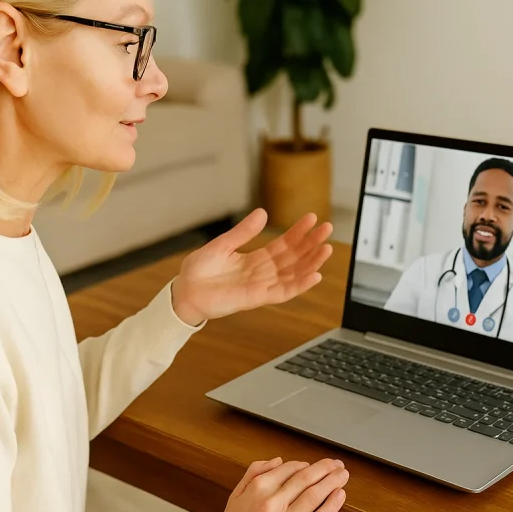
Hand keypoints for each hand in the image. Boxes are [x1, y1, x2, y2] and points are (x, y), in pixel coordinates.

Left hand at [171, 209, 332, 325]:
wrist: (185, 291)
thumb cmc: (199, 270)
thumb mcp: (222, 244)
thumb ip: (243, 232)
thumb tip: (263, 213)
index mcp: (255, 259)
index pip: (284, 244)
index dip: (299, 232)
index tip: (312, 218)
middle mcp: (263, 273)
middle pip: (294, 257)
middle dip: (311, 243)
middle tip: (327, 228)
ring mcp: (262, 286)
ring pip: (294, 274)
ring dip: (311, 262)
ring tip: (326, 248)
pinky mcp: (257, 298)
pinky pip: (284, 292)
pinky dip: (300, 285)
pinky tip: (315, 275)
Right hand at [212, 457, 348, 511]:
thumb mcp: (236, 495)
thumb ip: (255, 473)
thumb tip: (277, 461)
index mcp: (258, 489)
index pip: (290, 469)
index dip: (307, 465)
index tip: (314, 465)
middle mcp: (272, 503)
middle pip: (306, 478)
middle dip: (325, 468)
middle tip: (336, 464)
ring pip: (314, 495)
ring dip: (332, 482)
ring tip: (342, 475)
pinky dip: (331, 506)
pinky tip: (339, 496)